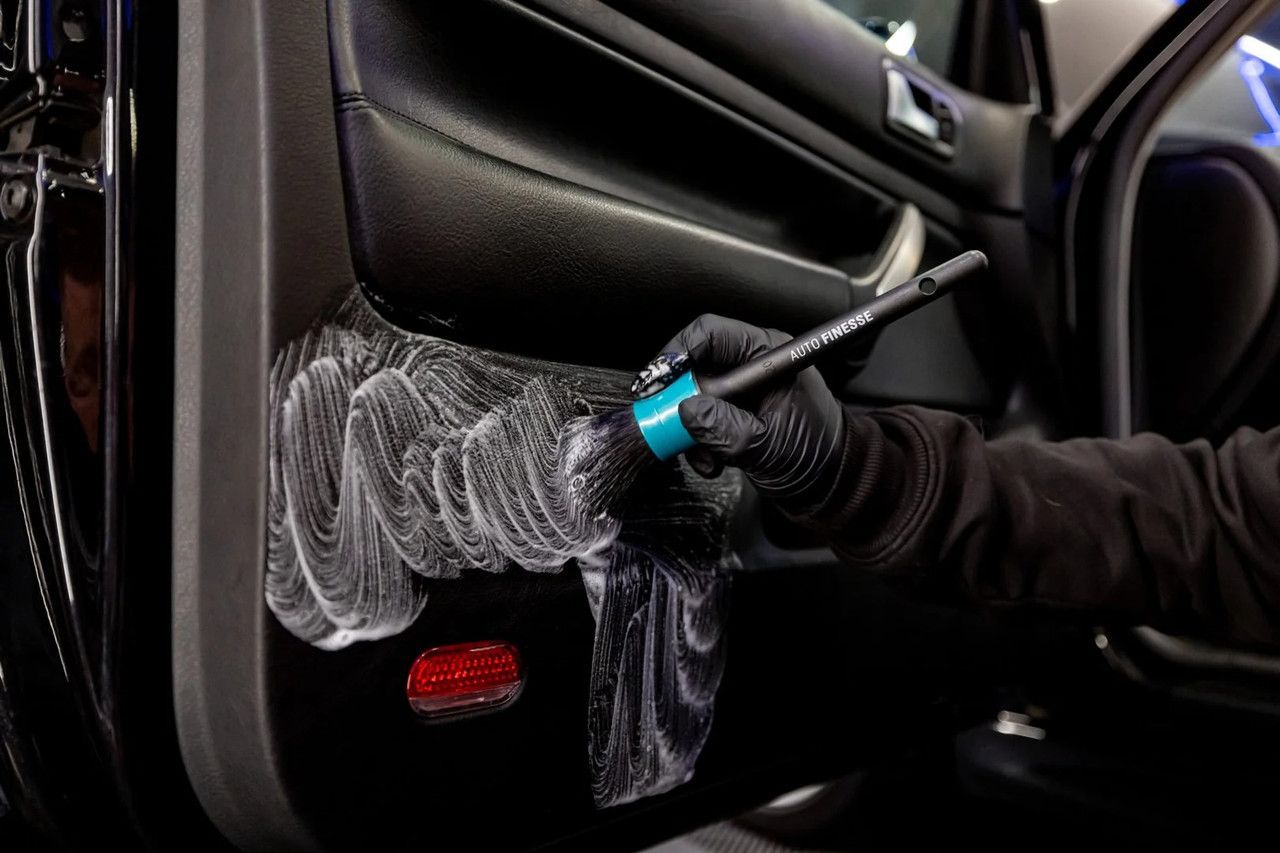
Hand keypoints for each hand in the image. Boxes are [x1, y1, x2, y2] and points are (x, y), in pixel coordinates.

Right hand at [651, 314, 846, 512]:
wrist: (829, 483)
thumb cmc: (816, 455)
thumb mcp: (766, 445)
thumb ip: (724, 428)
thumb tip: (686, 412)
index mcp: (769, 356)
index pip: (711, 333)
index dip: (678, 354)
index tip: (658, 383)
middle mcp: (752, 366)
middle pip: (695, 365)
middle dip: (679, 400)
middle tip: (668, 424)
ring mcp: (741, 392)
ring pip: (692, 396)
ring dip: (689, 429)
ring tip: (704, 455)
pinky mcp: (733, 413)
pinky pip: (700, 420)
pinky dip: (698, 443)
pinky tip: (713, 461)